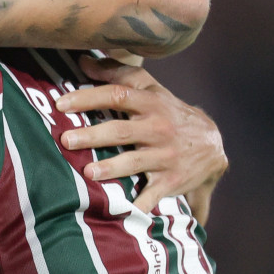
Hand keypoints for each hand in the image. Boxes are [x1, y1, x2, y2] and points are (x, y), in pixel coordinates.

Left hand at [55, 57, 227, 217]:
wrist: (211, 145)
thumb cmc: (169, 113)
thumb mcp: (152, 90)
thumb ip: (119, 73)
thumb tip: (82, 60)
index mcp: (151, 104)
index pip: (117, 95)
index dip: (88, 97)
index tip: (61, 104)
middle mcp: (158, 128)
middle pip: (122, 130)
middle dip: (94, 136)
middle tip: (67, 140)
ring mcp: (165, 156)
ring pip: (135, 162)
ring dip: (113, 168)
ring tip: (89, 173)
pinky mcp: (170, 180)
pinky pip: (154, 194)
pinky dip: (140, 204)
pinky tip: (125, 212)